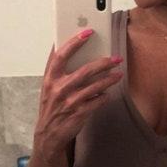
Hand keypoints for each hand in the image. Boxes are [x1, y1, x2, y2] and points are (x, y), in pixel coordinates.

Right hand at [33, 29, 122, 160]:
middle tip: (116, 58)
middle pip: (84, 70)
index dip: (74, 42)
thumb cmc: (51, 106)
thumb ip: (56, 68)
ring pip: (94, 86)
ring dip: (109, 79)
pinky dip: (104, 96)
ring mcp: (69, 102)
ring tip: (118, 74)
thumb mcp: (48, 86)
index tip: (88, 32)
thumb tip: (64, 44)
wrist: (48, 135)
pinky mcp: (79, 114)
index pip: (61, 55)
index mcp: (50, 78)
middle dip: (103, 62)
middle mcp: (58, 89)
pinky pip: (97, 102)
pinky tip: (108, 93)